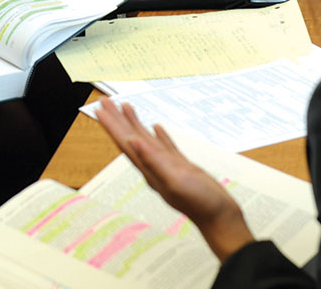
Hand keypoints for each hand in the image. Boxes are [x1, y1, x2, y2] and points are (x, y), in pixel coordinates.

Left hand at [96, 98, 253, 260]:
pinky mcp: (180, 166)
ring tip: (125, 107)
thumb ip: (152, 161)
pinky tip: (155, 127)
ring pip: (145, 139)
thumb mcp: (174, 180)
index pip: (124, 142)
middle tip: (105, 101)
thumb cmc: (200, 203)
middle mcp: (154, 166)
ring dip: (133, 123)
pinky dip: (158, 135)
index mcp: (149, 169)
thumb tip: (132, 142)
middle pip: (130, 137)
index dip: (111, 125)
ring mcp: (166, 166)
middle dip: (117, 119)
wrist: (220, 218)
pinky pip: (164, 146)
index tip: (100, 110)